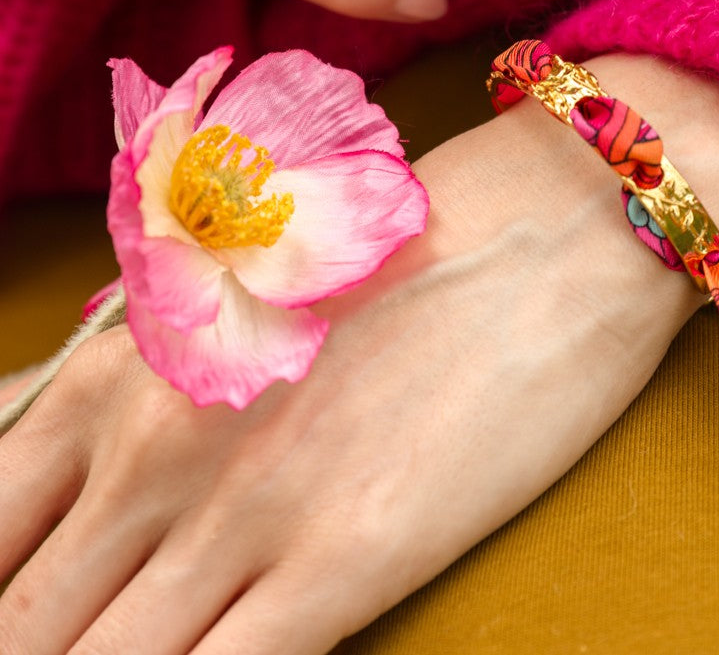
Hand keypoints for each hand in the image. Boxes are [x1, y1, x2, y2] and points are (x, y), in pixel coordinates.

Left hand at [0, 56, 718, 653]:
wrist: (551, 221)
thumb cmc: (407, 240)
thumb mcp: (248, 288)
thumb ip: (148, 378)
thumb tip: (89, 460)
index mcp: (120, 374)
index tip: (30, 618)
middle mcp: (152, 451)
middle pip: (23, 628)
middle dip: (36, 649)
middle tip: (74, 644)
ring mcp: (244, 512)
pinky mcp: (348, 557)